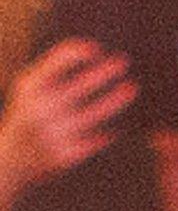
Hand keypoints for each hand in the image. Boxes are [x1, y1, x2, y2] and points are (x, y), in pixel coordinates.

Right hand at [0, 39, 135, 197]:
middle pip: (78, 86)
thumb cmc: (29, 113)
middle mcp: (40, 109)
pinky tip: (113, 130)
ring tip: (132, 87)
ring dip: (115, 100)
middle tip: (123, 61)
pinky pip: (95, 140)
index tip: (97, 48)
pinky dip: (106, 134)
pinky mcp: (66, 155)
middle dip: (103, 73)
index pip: (57, 63)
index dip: (78, 52)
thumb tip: (93, 48)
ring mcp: (53, 133)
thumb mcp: (29, 88)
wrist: (9, 162)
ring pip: (93, 113)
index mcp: (31, 88)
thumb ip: (54, 66)